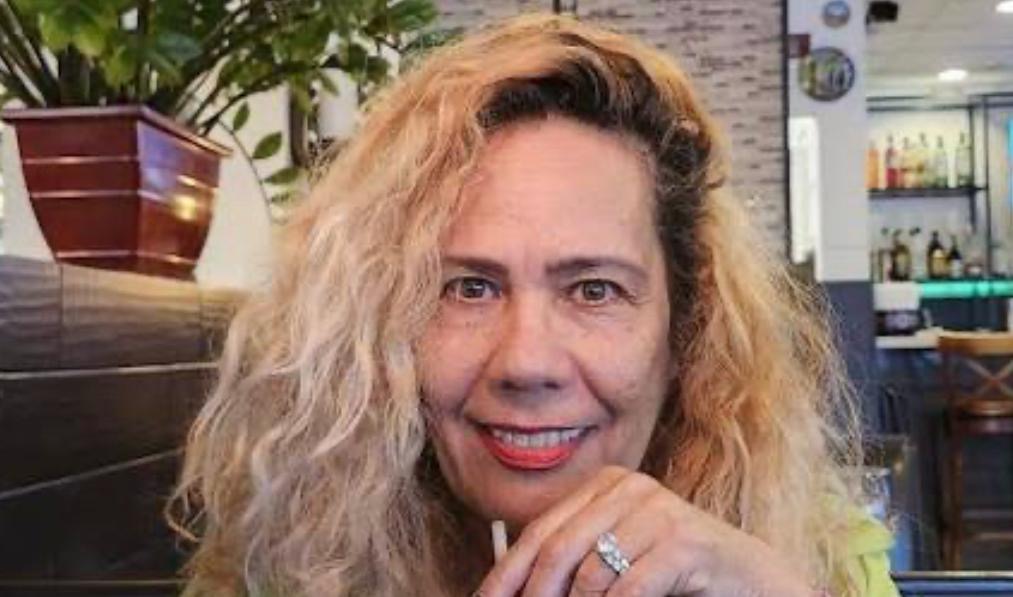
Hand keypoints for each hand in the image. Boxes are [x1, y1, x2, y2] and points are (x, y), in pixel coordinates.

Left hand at [476, 466, 814, 596]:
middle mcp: (628, 487)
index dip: (506, 573)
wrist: (750, 579)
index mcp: (605, 483)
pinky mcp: (684, 540)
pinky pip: (628, 589)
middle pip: (557, 549)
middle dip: (535, 595)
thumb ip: (574, 563)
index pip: (540, 531)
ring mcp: (658, 510)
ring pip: (590, 575)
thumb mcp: (617, 559)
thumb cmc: (674, 572)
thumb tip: (516, 588)